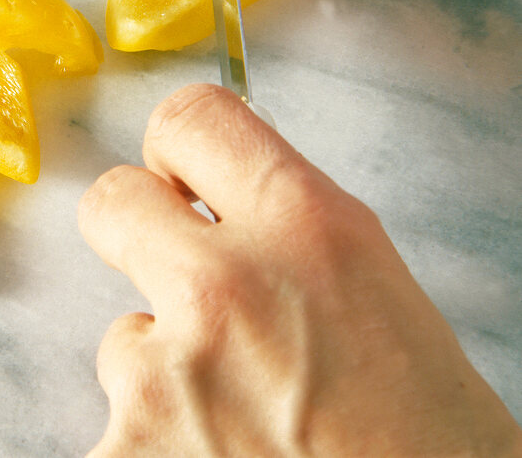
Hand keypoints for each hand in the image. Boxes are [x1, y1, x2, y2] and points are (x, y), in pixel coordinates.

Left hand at [78, 84, 521, 455]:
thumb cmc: (430, 443)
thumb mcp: (377, 293)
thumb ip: (293, 231)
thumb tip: (227, 198)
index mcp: (308, 229)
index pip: (191, 118)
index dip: (176, 149)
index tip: (177, 178)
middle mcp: (227, 287)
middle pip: (112, 201)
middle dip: (136, 234)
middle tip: (179, 281)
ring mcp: (168, 375)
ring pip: (122, 334)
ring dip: (164, 368)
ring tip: (241, 416)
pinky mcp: (127, 450)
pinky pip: (117, 421)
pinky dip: (156, 440)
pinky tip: (218, 457)